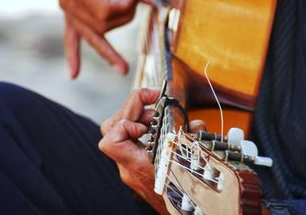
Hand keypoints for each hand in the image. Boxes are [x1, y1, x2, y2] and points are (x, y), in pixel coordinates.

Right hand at [56, 0, 152, 77]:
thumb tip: (157, 3)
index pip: (107, 12)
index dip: (127, 6)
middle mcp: (68, 2)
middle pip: (102, 26)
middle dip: (124, 19)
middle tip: (135, 1)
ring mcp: (67, 8)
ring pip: (91, 37)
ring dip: (108, 51)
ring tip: (122, 69)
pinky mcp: (69, 10)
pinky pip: (70, 37)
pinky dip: (73, 55)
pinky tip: (74, 74)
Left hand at [99, 89, 205, 213]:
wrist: (187, 214)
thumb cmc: (188, 197)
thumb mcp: (193, 165)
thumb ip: (192, 142)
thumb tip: (195, 124)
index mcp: (138, 167)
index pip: (110, 142)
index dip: (125, 125)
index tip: (148, 124)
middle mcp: (129, 167)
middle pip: (111, 129)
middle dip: (131, 109)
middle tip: (153, 103)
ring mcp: (130, 167)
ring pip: (117, 133)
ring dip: (135, 117)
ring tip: (157, 116)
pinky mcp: (135, 166)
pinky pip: (129, 142)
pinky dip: (141, 129)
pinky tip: (159, 128)